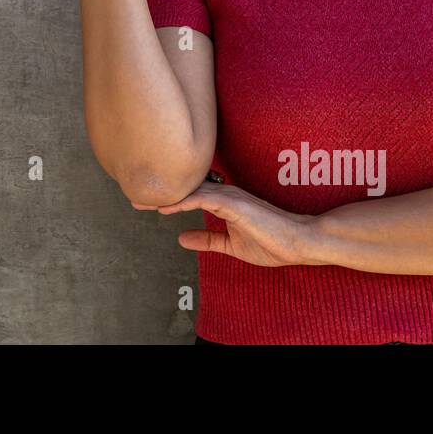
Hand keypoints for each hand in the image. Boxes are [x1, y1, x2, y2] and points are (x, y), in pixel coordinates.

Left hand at [131, 181, 319, 267]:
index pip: (189, 195)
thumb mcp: (231, 245)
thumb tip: (181, 238)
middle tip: (133, 196)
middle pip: (185, 188)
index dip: (167, 196)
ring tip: (141, 199)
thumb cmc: (271, 242)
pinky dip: (183, 202)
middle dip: (159, 192)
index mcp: (224, 200)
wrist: (299, 243)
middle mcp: (225, 193)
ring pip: (191, 190)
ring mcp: (230, 196)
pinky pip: (204, 199)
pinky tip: (165, 207)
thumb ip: (208, 239)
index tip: (144, 201)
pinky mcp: (236, 204)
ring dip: (165, 195)